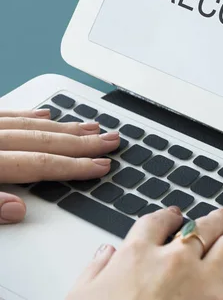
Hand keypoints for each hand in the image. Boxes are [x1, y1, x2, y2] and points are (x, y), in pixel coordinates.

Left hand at [0, 108, 119, 223]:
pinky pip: (8, 115)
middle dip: (83, 143)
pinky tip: (46, 115)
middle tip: (110, 141)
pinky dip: (30, 115)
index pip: (41, 164)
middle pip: (45, 141)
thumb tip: (18, 210)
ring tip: (91, 128)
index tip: (101, 166)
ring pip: (31, 125)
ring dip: (65, 128)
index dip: (75, 166)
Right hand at [68, 206, 222, 299]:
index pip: (156, 223)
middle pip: (201, 227)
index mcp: (138, 255)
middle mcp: (175, 260)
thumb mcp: (80, 297)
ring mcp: (204, 281)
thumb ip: (94, 271)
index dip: (169, 216)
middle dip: (217, 218)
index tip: (175, 215)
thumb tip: (105, 253)